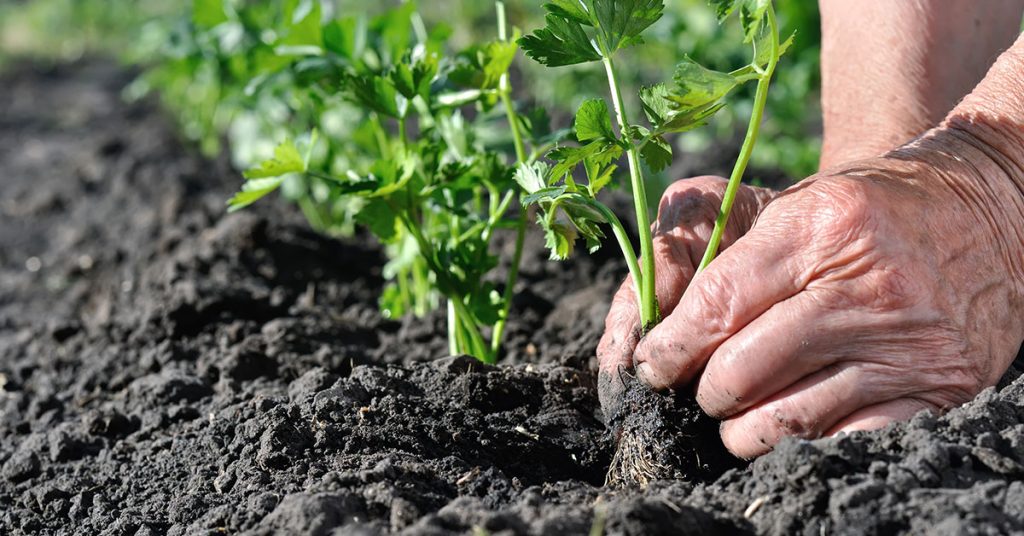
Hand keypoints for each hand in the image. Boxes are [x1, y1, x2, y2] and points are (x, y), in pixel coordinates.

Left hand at [631, 131, 1023, 457]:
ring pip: (790, 416)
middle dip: (703, 391)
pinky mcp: (941, 383)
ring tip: (736, 418)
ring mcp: (907, 339)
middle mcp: (866, 285)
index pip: (717, 305)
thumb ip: (705, 251)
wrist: (978, 206)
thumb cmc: (856, 208)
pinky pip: (851, 438)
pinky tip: (790, 426)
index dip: (671, 347)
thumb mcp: (781, 203)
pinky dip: (806, 442)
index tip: (651, 365)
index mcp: (819, 226)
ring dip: (744, 429)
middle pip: (744, 369)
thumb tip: (638, 329)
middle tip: (700, 389)